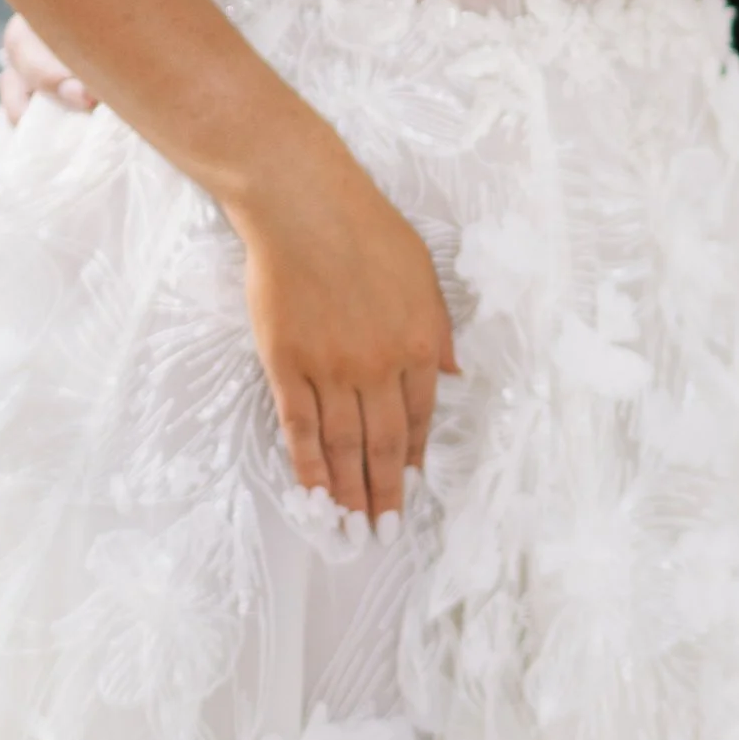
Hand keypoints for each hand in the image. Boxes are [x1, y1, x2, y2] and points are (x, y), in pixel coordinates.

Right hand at [230, 135, 457, 529]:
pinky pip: (299, 428)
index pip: (421, 416)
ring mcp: (331, 369)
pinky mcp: (287, 365)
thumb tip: (452, 377)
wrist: (305, 207)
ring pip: (342, 446)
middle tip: (383, 532)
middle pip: (385, 444)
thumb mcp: (425, 277)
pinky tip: (313, 494)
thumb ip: (439, 332)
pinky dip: (308, 466)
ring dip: (349, 491)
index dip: (416, 457)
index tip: (412, 486)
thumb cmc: (369, 232)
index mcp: (420, 343)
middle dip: (386, 493)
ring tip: (351, 527)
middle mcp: (379, 365)